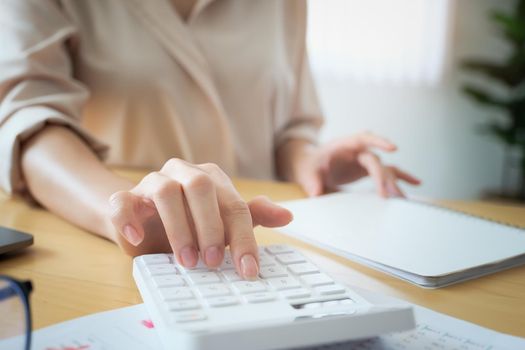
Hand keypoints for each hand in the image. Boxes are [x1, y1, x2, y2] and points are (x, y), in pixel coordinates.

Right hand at [108, 158, 291, 278]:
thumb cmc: (193, 224)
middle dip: (210, 227)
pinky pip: (122, 201)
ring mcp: (153, 182)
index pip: (234, 204)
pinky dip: (129, 218)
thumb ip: (253, 216)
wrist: (149, 225)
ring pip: (165, 191)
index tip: (247, 269)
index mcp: (211, 178)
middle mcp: (183, 173)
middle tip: (214, 262)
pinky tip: (138, 238)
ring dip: (178, 228)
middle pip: (200, 187)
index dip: (243, 237)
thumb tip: (287, 216)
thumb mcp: (225, 223)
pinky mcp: (127, 197)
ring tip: (187, 260)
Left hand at [292, 132, 420, 196]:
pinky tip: (416, 183)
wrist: (311, 166)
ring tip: (403, 197)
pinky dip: (400, 177)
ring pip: (384, 168)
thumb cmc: (310, 165)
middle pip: (375, 161)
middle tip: (387, 194)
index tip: (393, 148)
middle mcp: (358, 150)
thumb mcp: (306, 172)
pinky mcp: (368, 169)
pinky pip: (387, 172)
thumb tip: (315, 193)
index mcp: (344, 144)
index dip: (379, 142)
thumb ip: (311, 181)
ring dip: (394, 181)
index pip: (364, 138)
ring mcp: (365, 159)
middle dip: (382, 177)